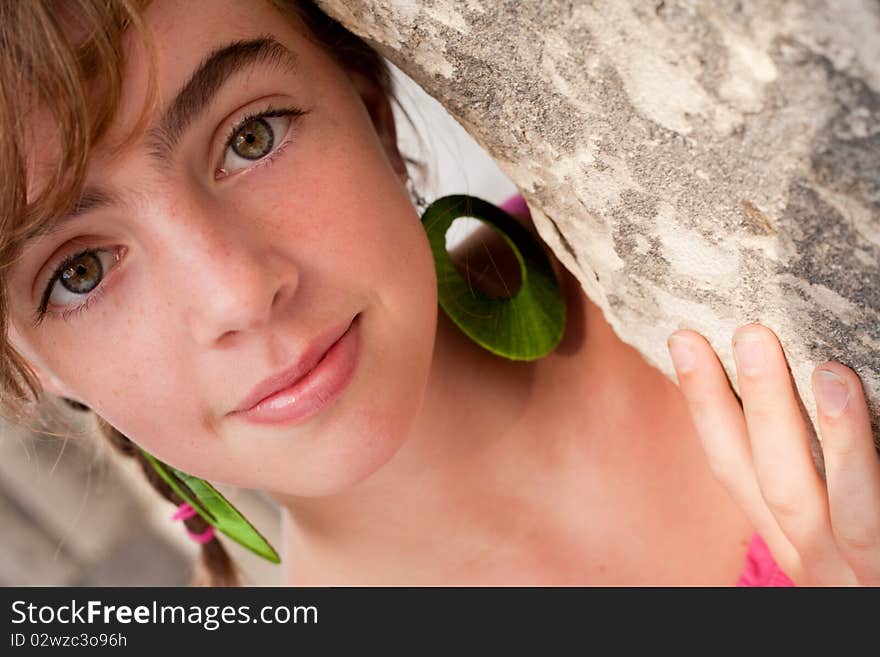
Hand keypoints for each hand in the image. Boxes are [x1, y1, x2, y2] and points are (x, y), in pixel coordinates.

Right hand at [667, 322, 879, 585]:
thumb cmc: (873, 575)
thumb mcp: (834, 539)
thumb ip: (819, 482)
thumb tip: (801, 392)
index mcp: (791, 540)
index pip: (732, 468)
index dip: (704, 405)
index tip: (685, 343)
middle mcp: (813, 558)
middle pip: (769, 479)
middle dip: (748, 405)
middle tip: (744, 333)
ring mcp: (858, 572)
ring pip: (832, 505)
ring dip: (828, 438)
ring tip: (827, 370)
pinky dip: (870, 465)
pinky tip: (869, 414)